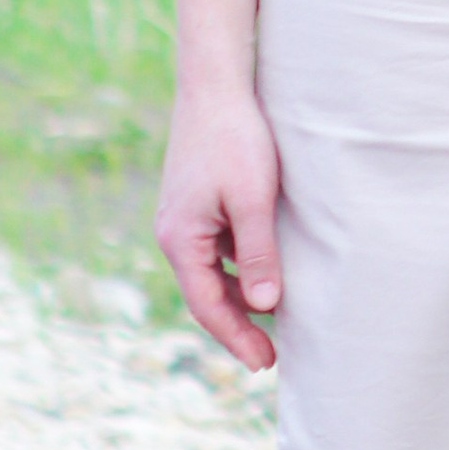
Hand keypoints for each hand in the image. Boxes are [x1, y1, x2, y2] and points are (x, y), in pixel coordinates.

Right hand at [155, 84, 286, 371]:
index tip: (264, 362)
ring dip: (240, 298)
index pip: (207, 305)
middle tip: (270, 356)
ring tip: (273, 321)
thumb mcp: (253, 199)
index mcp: (181, 239)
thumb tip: (265, 305)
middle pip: (206, 294)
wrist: (215, 86)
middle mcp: (175, 234)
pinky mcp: (198, 204)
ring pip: (212, 272)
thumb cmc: (235, 139)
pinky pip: (217, 250)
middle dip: (237, 326)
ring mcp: (184, 219)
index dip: (236, 337)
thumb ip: (259, 253)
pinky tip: (265, 274)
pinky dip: (239, 269)